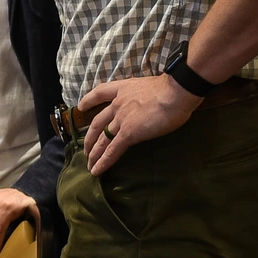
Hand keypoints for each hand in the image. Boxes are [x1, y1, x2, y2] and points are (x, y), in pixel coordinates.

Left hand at [80, 74, 199, 175]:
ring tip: (89, 165)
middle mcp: (117, 104)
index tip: (81, 107)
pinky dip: (103, 161)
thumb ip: (143, 96)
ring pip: (102, 139)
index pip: (100, 93)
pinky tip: (97, 170)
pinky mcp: (128, 133)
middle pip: (97, 122)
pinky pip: (112, 150)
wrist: (175, 93)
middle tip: (85, 149)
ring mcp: (121, 120)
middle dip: (90, 137)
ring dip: (94, 153)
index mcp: (122, 89)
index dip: (89, 101)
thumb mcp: (150, 86)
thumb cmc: (171, 89)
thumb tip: (149, 104)